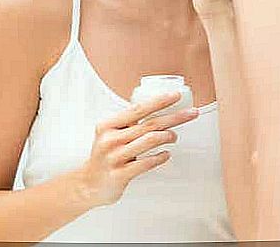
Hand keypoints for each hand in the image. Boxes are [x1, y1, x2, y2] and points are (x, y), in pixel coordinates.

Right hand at [76, 92, 198, 207]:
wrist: (88, 184)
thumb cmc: (104, 156)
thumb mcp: (110, 134)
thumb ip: (129, 123)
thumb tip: (157, 109)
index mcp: (108, 125)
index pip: (138, 109)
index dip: (159, 101)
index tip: (175, 96)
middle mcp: (111, 140)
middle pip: (149, 124)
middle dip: (174, 117)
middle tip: (191, 113)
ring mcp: (115, 157)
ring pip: (150, 140)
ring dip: (168, 136)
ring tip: (174, 136)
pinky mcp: (120, 175)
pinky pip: (147, 163)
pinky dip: (161, 157)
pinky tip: (166, 154)